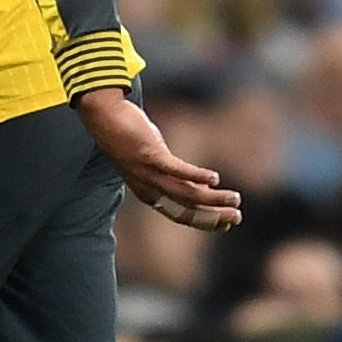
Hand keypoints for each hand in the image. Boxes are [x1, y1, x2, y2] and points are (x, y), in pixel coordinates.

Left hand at [75, 88, 240, 229]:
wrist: (104, 116)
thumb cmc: (131, 136)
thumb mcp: (155, 159)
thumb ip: (173, 173)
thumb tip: (200, 183)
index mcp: (149, 193)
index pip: (181, 215)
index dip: (205, 222)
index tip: (227, 224)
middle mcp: (148, 188)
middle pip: (185, 209)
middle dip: (212, 216)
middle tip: (236, 217)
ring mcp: (148, 173)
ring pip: (185, 193)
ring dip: (212, 198)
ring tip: (234, 199)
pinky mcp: (150, 155)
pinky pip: (176, 170)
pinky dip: (197, 176)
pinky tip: (215, 178)